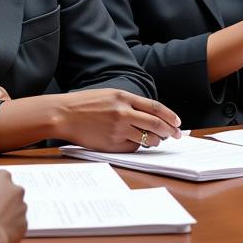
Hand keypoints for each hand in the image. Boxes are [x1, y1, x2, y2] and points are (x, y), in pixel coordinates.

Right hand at [53, 89, 181, 151]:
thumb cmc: (85, 104)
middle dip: (169, 131)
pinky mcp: (111, 144)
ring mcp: (118, 129)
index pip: (155, 107)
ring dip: (155, 140)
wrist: (64, 115)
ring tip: (156, 140)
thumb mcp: (110, 95)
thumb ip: (129, 103)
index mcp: (124, 97)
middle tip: (175, 135)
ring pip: (146, 138)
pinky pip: (132, 148)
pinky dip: (137, 146)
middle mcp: (123, 113)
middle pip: (155, 124)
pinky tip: (136, 144)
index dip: (170, 116)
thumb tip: (150, 115)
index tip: (177, 122)